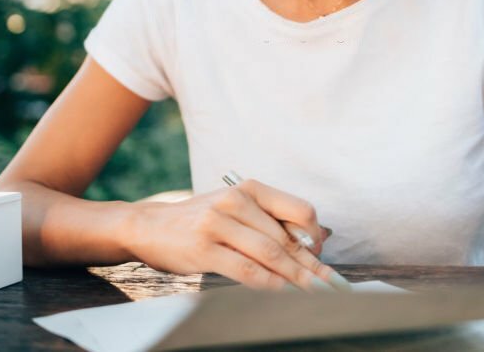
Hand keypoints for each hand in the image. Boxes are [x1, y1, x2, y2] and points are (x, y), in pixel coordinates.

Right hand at [123, 177, 347, 291]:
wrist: (149, 226)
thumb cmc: (200, 221)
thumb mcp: (234, 209)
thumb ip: (267, 222)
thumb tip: (310, 248)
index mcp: (250, 189)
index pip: (299, 210)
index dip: (316, 237)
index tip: (324, 259)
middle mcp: (236, 201)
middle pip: (286, 239)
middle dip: (312, 267)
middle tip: (334, 287)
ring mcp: (218, 224)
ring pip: (270, 254)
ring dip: (297, 278)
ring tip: (316, 294)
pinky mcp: (205, 248)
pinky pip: (246, 270)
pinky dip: (269, 284)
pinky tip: (283, 294)